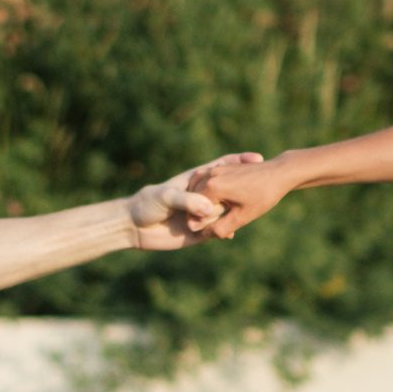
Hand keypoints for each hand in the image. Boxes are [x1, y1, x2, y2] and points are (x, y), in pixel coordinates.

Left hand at [128, 152, 262, 250]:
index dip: (239, 161)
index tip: (257, 158)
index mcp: (196, 180)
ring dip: (235, 212)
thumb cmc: (148, 204)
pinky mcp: (200, 232)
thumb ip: (187, 201)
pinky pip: (217, 231)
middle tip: (256, 189)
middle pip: (227, 191)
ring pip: (224, 212)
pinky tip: (230, 234)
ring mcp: (202, 214)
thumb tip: (207, 209)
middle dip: (243, 188)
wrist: (135, 227)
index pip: (221, 167)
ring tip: (246, 213)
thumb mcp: (167, 197)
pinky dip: (225, 231)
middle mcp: (202, 196)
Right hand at [190, 154, 297, 239]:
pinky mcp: (221, 166)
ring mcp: (216, 168)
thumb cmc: (263, 196)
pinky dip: (207, 192)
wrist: (279, 173)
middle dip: (198, 213)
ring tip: (212, 215)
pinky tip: (218, 204)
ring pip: (198, 188)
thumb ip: (221, 228)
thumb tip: (203, 234)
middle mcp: (210, 174)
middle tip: (208, 226)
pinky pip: (206, 181)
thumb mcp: (242, 217)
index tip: (207, 232)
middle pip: (194, 199)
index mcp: (213, 187)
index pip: (194, 210)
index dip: (199, 224)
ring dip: (201, 202)